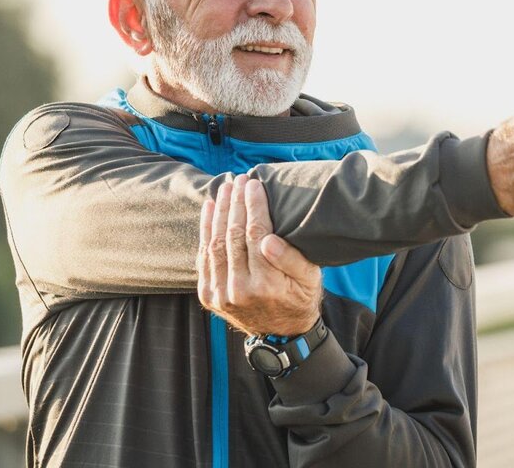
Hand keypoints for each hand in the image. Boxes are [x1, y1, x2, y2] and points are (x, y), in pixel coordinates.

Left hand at [197, 173, 322, 335]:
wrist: (280, 333)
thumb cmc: (300, 297)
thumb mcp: (309, 278)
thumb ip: (291, 259)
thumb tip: (268, 240)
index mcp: (267, 284)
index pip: (256, 234)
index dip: (253, 205)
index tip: (253, 183)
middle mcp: (240, 290)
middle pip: (233, 235)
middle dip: (235, 203)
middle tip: (238, 179)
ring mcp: (221, 294)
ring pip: (215, 243)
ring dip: (218, 212)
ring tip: (224, 188)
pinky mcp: (209, 294)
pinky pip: (204, 256)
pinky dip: (205, 230)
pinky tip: (209, 208)